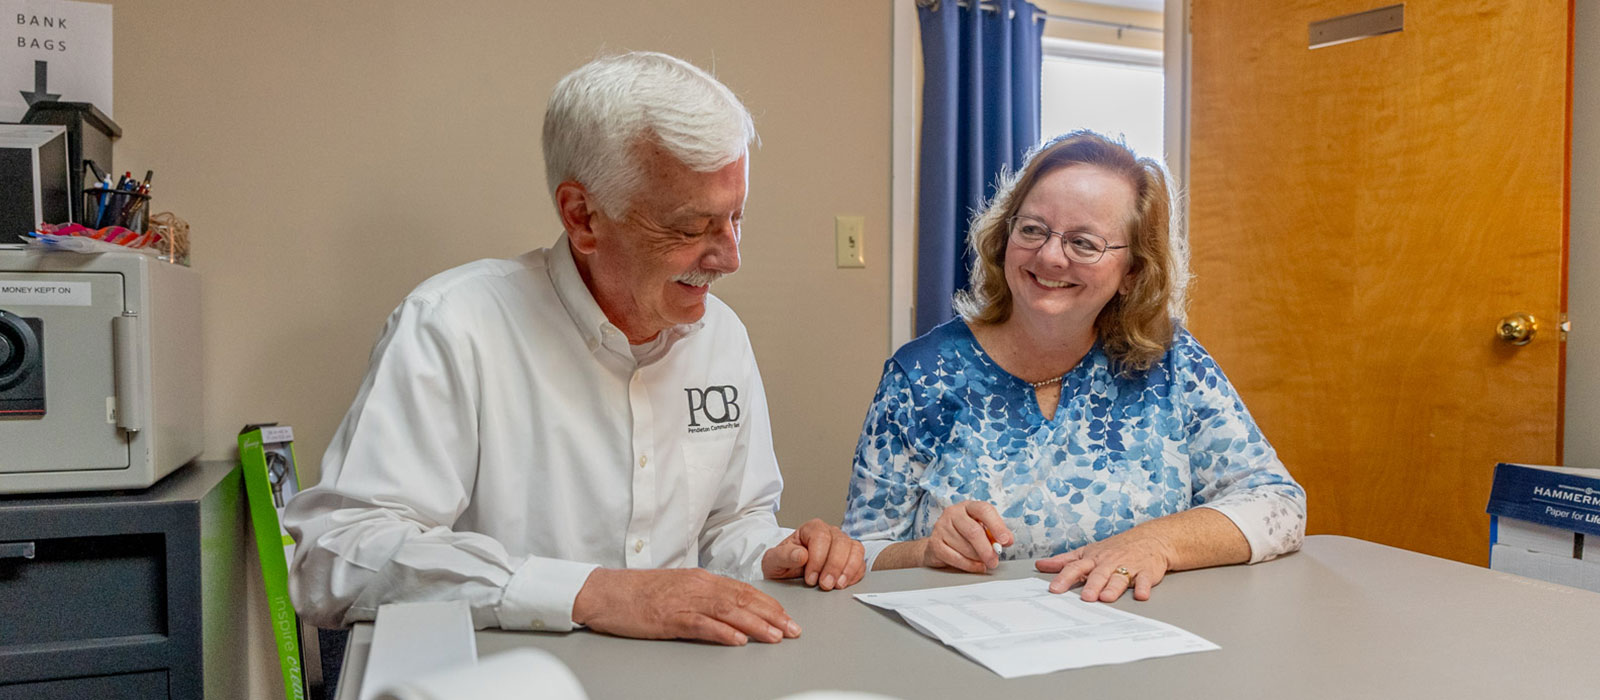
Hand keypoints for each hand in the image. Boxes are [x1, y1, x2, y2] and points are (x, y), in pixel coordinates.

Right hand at [572, 568, 800, 645]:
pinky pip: (701, 624)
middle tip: (793, 630)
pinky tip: (738, 640)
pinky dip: (722, 632)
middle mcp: (697, 585)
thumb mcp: (677, 588)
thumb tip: (730, 608)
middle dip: (772, 615)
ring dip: (756, 624)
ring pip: (728, 611)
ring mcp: (683, 601)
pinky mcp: (668, 617)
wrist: (604, 592)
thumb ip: (703, 595)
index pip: (743, 590)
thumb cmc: (637, 592)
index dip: (769, 604)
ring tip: (776, 636)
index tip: (787, 617)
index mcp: (700, 578)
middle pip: (743, 599)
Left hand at [762, 518, 865, 590]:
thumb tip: (801, 555)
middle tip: (825, 585)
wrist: (787, 572)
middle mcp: (830, 533)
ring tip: (837, 586)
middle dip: (834, 566)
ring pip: (855, 549)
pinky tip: (845, 584)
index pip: (821, 538)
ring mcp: (842, 544)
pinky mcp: (851, 557)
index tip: (811, 578)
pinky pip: (861, 562)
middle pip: (841, 543)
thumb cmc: (782, 563)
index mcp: (811, 529)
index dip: (817, 559)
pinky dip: (855, 574)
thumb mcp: (773, 560)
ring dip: (848, 569)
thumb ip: (783, 555)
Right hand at [919, 500, 1012, 572]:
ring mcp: (941, 527)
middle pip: (973, 531)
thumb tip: (1007, 540)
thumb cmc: (965, 534)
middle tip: (995, 561)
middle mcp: (953, 513)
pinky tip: (976, 566)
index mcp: (968, 506)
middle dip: (987, 549)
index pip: (984, 510)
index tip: (1006, 541)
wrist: (940, 543)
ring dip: (978, 558)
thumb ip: (996, 533)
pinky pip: (954, 558)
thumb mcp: (983, 529)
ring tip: (984, 562)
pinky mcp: (935, 543)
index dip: (997, 526)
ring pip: (964, 547)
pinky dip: (969, 565)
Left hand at [1035, 530, 1175, 601]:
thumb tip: (1041, 565)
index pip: (1075, 567)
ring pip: (1119, 578)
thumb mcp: (1087, 552)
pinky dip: (1143, 587)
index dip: (1064, 578)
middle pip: (1098, 574)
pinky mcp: (1147, 572)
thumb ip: (1064, 561)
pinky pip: (1145, 580)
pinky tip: (1141, 595)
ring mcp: (1128, 566)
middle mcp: (1109, 563)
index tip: (1054, 589)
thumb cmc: (1115, 548)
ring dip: (1113, 587)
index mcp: (1093, 559)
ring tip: (1106, 597)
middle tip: (1085, 598)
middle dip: (1091, 585)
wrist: (1150, 538)